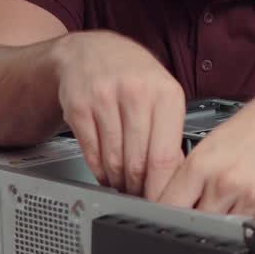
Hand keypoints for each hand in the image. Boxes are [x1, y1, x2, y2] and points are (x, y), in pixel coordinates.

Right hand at [51, 30, 185, 198]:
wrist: (91, 50)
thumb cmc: (134, 75)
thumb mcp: (163, 93)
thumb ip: (171, 130)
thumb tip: (176, 175)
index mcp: (166, 93)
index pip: (165, 155)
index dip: (162, 187)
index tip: (164, 203)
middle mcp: (136, 93)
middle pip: (139, 162)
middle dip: (140, 188)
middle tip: (143, 197)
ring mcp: (104, 99)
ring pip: (113, 160)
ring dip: (119, 181)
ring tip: (126, 186)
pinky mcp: (78, 107)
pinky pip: (91, 152)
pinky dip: (99, 170)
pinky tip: (107, 173)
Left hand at [157, 76, 254, 216]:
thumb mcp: (216, 140)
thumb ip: (195, 174)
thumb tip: (175, 203)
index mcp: (203, 162)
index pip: (169, 206)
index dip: (165, 216)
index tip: (167, 222)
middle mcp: (226, 181)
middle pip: (196, 224)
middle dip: (198, 222)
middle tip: (208, 212)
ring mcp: (252, 197)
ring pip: (226, 231)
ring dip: (227, 224)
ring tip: (239, 201)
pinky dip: (253, 222)